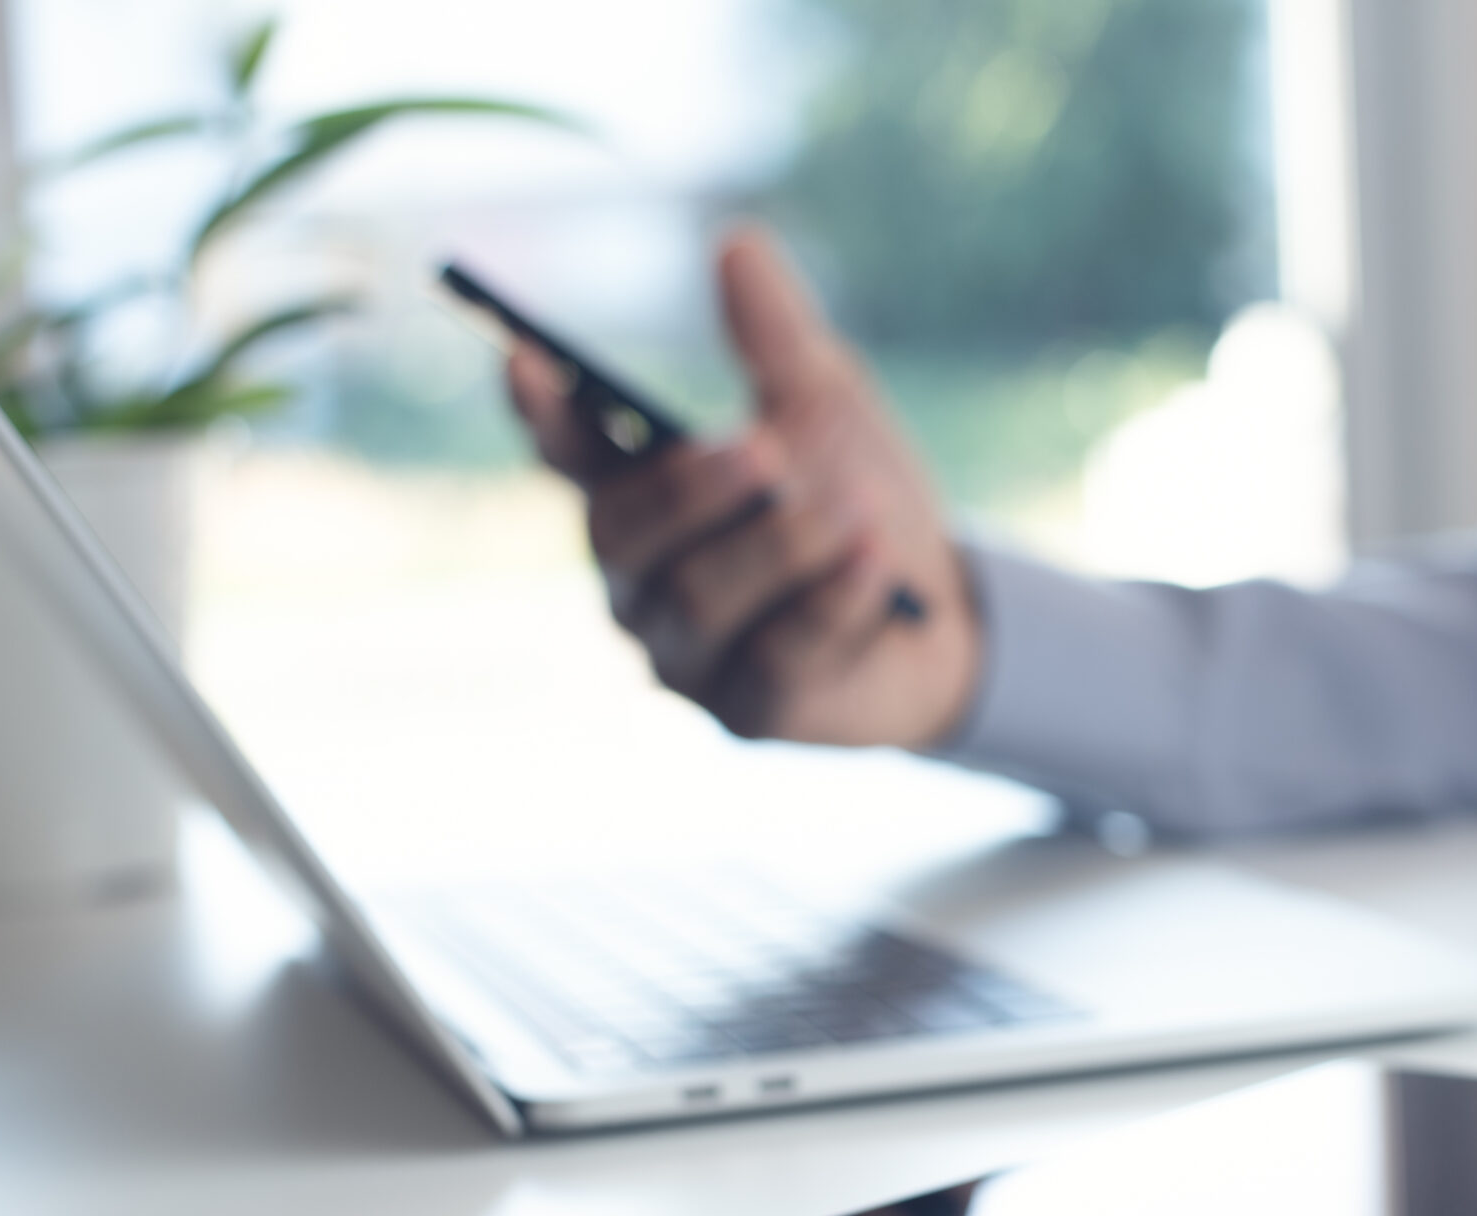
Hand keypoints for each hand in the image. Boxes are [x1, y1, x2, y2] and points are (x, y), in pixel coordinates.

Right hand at [508, 225, 980, 747]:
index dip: (544, 415)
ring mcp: (687, 654)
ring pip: (701, 597)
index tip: (527, 360)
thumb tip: (736, 243)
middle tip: (763, 449)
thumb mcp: (827, 407)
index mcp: (640, 496)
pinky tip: (872, 562)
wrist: (949, 620)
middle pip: (625, 533)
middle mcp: (641, 579)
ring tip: (853, 509)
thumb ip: (777, 340)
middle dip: (695, 489)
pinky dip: (829, 602)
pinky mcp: (750, 711)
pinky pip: (777, 655)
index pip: (569, 456)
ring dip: (781, 546)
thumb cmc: (863, 503)